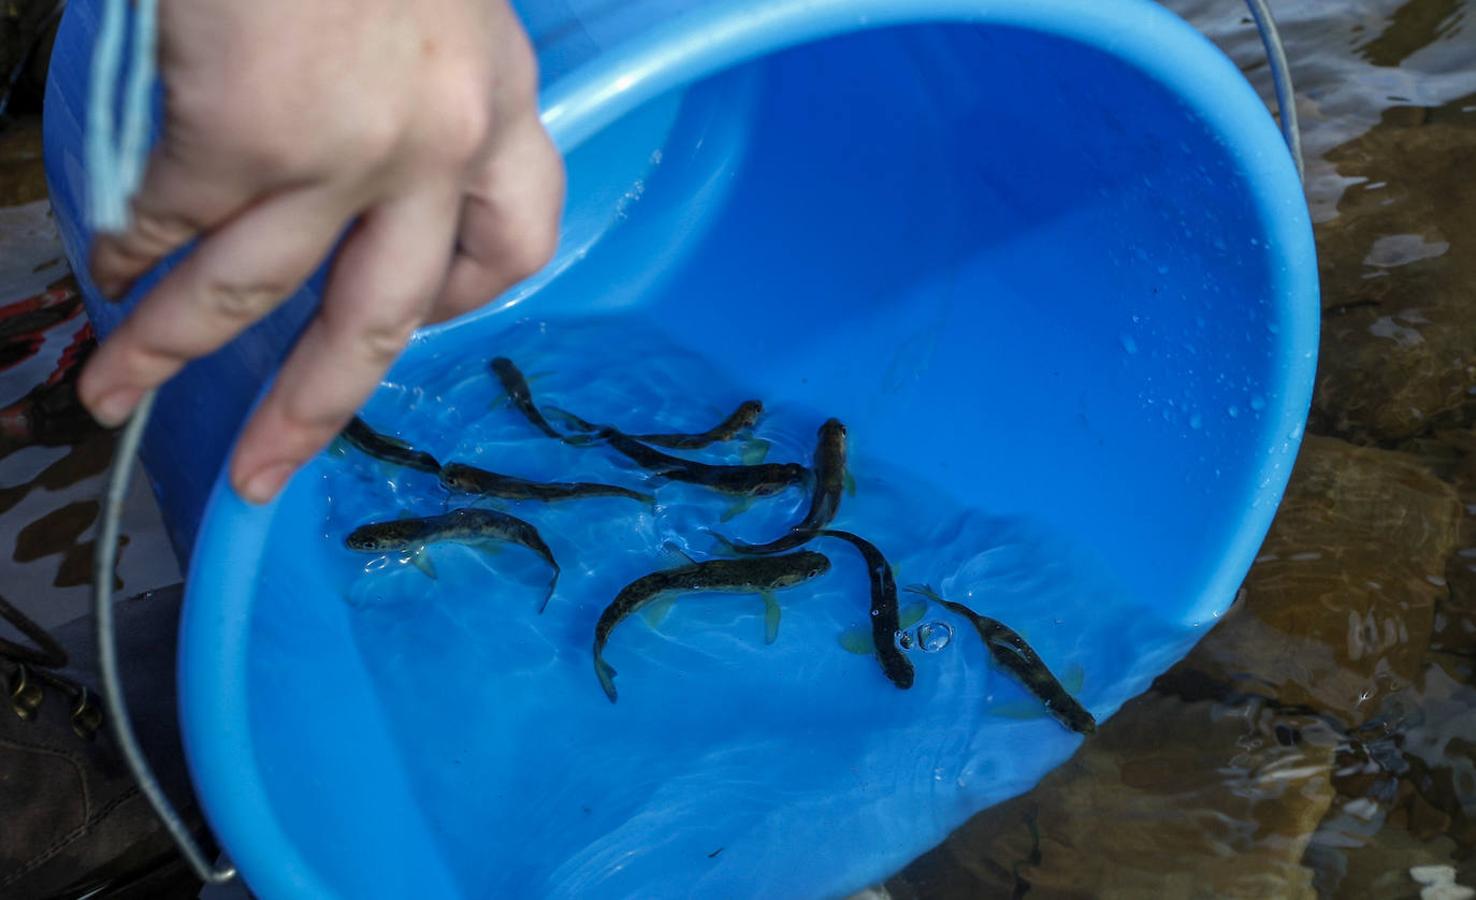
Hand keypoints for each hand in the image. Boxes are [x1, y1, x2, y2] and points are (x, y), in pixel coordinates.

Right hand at [77, 0, 563, 502]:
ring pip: (252, 290)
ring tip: (108, 389)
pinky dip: (125, 246)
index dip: (460, 295)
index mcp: (500, 94)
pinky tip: (103, 257)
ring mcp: (346, 147)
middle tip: (262, 471)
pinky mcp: (248, 133)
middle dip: (311, 405)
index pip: (513, 237)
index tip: (414, 318)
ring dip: (169, 347)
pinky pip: (168, 221)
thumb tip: (342, 153)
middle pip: (383, 318)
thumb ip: (419, 78)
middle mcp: (440, 141)